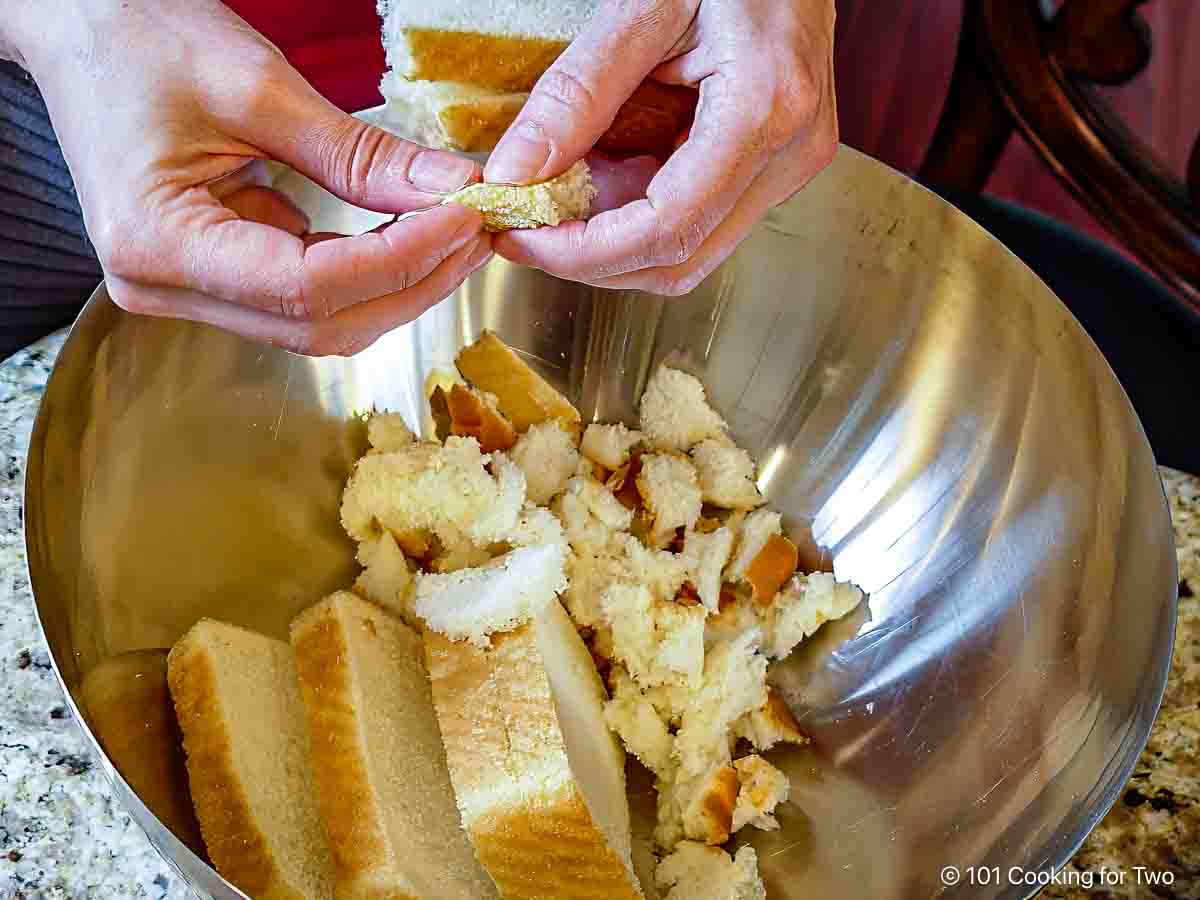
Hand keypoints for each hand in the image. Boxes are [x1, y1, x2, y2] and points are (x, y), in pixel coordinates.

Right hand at [5, 0, 491, 355]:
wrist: (77, 27)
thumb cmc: (140, 37)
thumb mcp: (257, 86)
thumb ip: (358, 154)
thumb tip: (450, 190)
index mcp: (158, 243)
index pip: (308, 287)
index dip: (400, 260)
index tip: (466, 219)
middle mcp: (164, 287)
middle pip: (321, 322)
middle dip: (413, 282)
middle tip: (479, 233)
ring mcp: (185, 290)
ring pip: (320, 322)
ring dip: (398, 285)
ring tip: (456, 235)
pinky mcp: (210, 277)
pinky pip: (304, 297)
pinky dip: (366, 272)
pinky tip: (411, 237)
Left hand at [484, 0, 837, 295]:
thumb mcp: (645, 4)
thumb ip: (579, 90)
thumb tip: (519, 169)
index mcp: (765, 111)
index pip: (667, 229)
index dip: (586, 253)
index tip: (524, 240)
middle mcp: (789, 154)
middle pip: (680, 260)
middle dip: (593, 260)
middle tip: (526, 233)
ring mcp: (787, 164)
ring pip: (690, 249)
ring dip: (614, 240)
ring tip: (560, 194)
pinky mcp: (775, 163)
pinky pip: (700, 217)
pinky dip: (639, 212)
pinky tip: (604, 173)